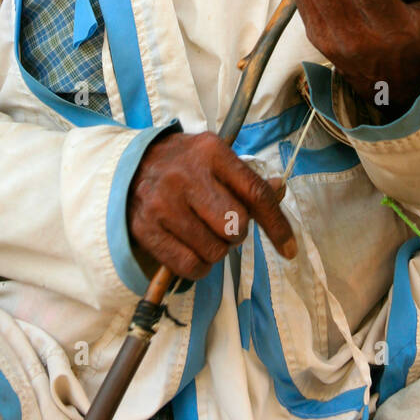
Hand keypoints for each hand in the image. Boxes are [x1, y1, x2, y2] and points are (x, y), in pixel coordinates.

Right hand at [126, 131, 295, 280]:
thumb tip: (280, 190)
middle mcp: (186, 176)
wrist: (129, 165)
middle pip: (236, 226)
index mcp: (211, 152)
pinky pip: (190, 265)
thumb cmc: (182, 164)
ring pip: (215, 250)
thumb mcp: (214, 158)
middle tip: (222, 225)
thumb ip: (245, 178)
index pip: (255, 193)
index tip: (289, 249)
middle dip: (237, 234)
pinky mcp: (146, 229)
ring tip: (203, 233)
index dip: (277, 225)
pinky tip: (193, 251)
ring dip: (217, 250)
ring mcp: (163, 203)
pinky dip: (199, 267)